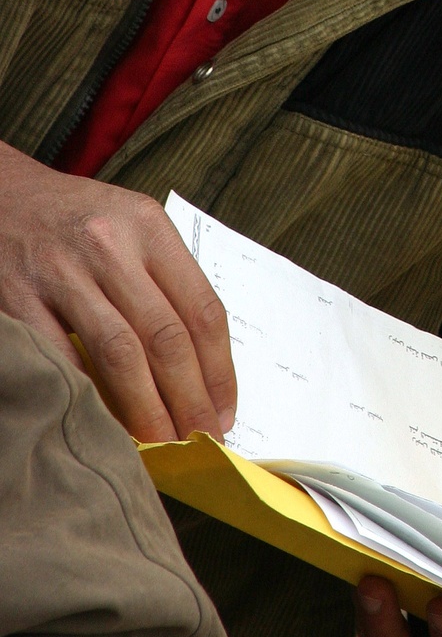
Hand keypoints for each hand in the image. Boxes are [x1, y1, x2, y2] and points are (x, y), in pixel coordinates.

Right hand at [0, 141, 235, 441]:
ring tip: (162, 442)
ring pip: (119, 355)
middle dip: (189, 399)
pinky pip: (62, 360)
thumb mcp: (131, 224)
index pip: (201, 308)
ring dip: (146, 409)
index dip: (218, 370)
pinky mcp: (20, 300)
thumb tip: (202, 363)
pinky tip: (106, 425)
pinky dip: (88, 398)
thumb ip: (165, 278)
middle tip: (200, 440)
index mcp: (148, 227)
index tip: (224, 410)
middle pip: (166, 337)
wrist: (1, 195)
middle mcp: (110, 247)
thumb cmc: (75, 217)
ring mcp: (62, 274)